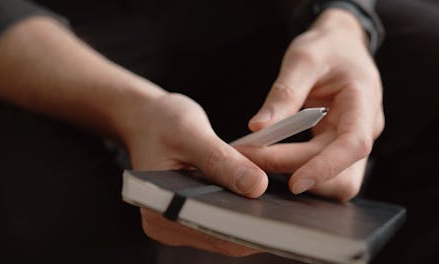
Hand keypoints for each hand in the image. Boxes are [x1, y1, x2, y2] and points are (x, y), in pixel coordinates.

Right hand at [119, 92, 267, 255]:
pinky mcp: (189, 216)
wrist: (146, 120)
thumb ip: (222, 161)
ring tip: (281, 204)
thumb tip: (257, 187)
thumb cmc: (162, 122)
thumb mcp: (192, 134)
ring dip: (251, 220)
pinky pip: (221, 222)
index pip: (215, 231)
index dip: (251, 229)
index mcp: (160, 208)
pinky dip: (241, 212)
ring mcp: (177, 224)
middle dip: (257, 226)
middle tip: (292, 211)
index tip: (283, 220)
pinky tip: (261, 198)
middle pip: (223, 238)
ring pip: (226, 234)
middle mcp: (166, 225)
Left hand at [238, 9, 383, 200]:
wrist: (342, 47)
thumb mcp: (304, 58)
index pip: (354, 145)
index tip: (295, 183)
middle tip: (248, 158)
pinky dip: (296, 169)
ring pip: (333, 180)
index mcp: (363, 102)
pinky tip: (270, 157)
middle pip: (338, 169)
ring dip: (295, 174)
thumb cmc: (327, 48)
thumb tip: (259, 127)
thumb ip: (284, 92)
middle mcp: (365, 128)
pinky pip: (322, 171)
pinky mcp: (338, 147)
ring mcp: (352, 140)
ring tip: (256, 159)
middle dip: (292, 168)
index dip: (326, 167)